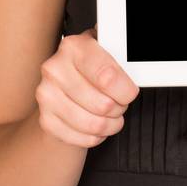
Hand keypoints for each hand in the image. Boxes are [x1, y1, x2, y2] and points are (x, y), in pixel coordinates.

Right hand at [33, 27, 139, 147]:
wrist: (65, 81)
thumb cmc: (93, 66)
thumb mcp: (109, 53)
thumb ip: (123, 58)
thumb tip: (141, 65)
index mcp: (74, 47)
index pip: (107, 77)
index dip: (125, 91)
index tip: (130, 92)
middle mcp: (55, 69)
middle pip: (103, 105)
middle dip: (119, 108)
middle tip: (119, 102)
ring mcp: (46, 95)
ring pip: (93, 124)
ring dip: (110, 124)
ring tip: (111, 115)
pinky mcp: (45, 118)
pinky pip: (80, 138)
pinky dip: (95, 137)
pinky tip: (97, 126)